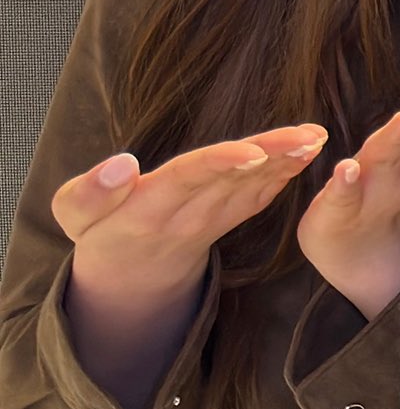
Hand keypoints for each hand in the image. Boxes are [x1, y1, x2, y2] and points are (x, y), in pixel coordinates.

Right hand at [51, 121, 327, 339]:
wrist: (127, 274)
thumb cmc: (97, 231)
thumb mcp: (74, 217)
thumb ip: (91, 193)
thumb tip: (122, 163)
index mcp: (147, 211)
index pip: (187, 179)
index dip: (220, 163)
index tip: (254, 152)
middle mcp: (187, 216)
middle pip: (231, 179)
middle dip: (272, 155)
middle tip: (309, 134)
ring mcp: (213, 220)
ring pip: (253, 186)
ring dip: (287, 161)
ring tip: (317, 137)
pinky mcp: (229, 218)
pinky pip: (260, 196)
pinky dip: (286, 174)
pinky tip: (308, 151)